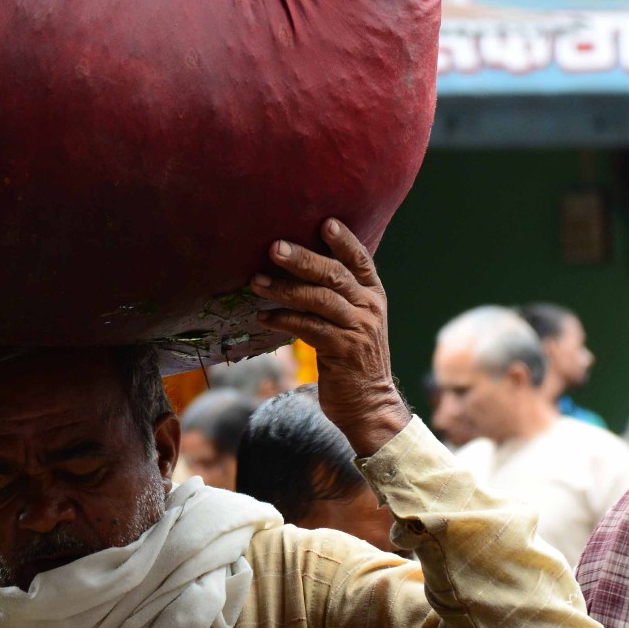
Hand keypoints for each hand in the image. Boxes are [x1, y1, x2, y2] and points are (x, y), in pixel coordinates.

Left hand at [251, 220, 408, 456]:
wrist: (370, 405)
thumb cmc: (353, 359)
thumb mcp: (353, 323)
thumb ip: (337, 296)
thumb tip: (299, 267)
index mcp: (373, 296)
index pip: (360, 260)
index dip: (344, 240)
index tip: (325, 222)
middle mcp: (369, 309)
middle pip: (334, 275)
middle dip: (303, 259)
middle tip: (274, 247)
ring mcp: (358, 330)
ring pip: (319, 300)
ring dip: (284, 289)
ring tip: (255, 282)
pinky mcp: (342, 352)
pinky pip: (308, 328)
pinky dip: (283, 319)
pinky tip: (262, 316)